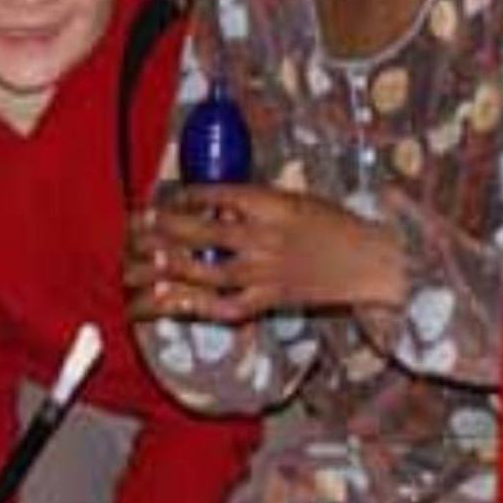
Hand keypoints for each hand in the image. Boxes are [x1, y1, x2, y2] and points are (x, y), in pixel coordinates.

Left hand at [124, 184, 406, 323]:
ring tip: (130, 269)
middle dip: (158, 230)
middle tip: (132, 229)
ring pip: (200, 272)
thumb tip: (207, 207)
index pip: (212, 196)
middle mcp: (263, 236)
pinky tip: (160, 302)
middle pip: (197, 233)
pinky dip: (186, 304)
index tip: (160, 199)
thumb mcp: (293, 198)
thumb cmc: (333, 225)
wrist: (372, 261)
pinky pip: (219, 306)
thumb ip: (252, 201)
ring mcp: (264, 271)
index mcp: (270, 203)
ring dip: (161, 270)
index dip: (180, 198)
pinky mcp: (268, 299)